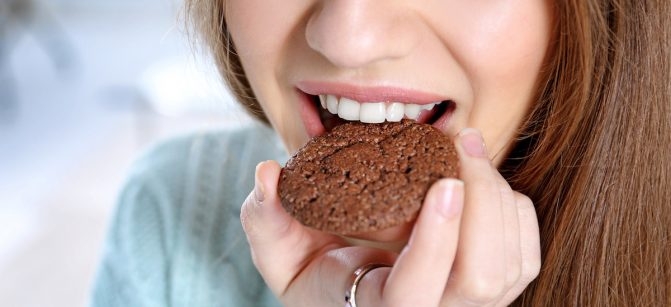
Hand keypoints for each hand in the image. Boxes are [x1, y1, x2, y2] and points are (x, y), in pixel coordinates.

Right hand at [240, 128, 540, 306]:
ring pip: (511, 265)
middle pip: (483, 277)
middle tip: (460, 139)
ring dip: (498, 195)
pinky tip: (480, 179)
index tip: (443, 182)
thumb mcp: (279, 256)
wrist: (353, 296)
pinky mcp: (493, 290)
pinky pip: (524, 254)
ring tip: (468, 144)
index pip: (416, 293)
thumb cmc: (317, 277)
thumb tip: (267, 175)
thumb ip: (264, 220)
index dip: (436, 240)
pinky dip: (512, 208)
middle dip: (482, 201)